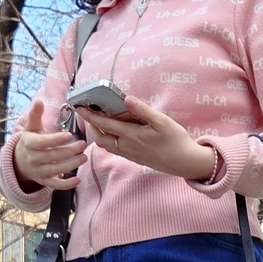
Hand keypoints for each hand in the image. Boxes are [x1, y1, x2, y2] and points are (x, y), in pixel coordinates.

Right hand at [12, 99, 86, 194]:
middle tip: (83, 145)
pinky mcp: (44, 181)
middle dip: (69, 151)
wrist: (20, 161)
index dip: (56, 140)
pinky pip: (55, 185)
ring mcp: (38, 171)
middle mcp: (33, 159)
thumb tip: (39, 101)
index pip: (43, 142)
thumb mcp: (31, 127)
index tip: (69, 135)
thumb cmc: (31, 140)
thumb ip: (36, 115)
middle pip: (52, 156)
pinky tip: (78, 180)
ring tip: (84, 157)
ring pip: (56, 170)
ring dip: (71, 165)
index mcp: (29, 143)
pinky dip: (67, 185)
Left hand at [80, 95, 216, 181]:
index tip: (78, 106)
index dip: (89, 115)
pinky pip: (116, 149)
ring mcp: (130, 154)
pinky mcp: (135, 158)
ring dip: (100, 134)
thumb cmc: (175, 141)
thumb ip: (142, 110)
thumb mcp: (161, 121)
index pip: (103, 124)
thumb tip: (126, 99)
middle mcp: (126, 147)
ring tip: (102, 120)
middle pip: (100, 139)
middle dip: (91, 127)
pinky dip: (110, 139)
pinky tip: (118, 131)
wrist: (184, 163)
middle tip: (89, 113)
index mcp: (131, 136)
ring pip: (107, 145)